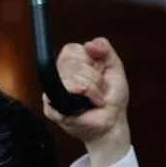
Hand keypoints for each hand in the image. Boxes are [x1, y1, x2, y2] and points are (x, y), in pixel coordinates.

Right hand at [43, 37, 130, 166]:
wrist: (113, 122)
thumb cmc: (112, 98)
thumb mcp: (114, 67)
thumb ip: (105, 49)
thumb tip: (89, 43)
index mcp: (72, 64)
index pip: (70, 50)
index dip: (88, 59)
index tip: (100, 71)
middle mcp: (60, 76)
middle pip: (71, 62)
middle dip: (93, 76)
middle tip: (101, 89)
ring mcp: (54, 92)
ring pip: (69, 76)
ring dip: (91, 88)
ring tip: (96, 98)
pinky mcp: (51, 107)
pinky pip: (62, 93)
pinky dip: (84, 97)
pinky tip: (88, 105)